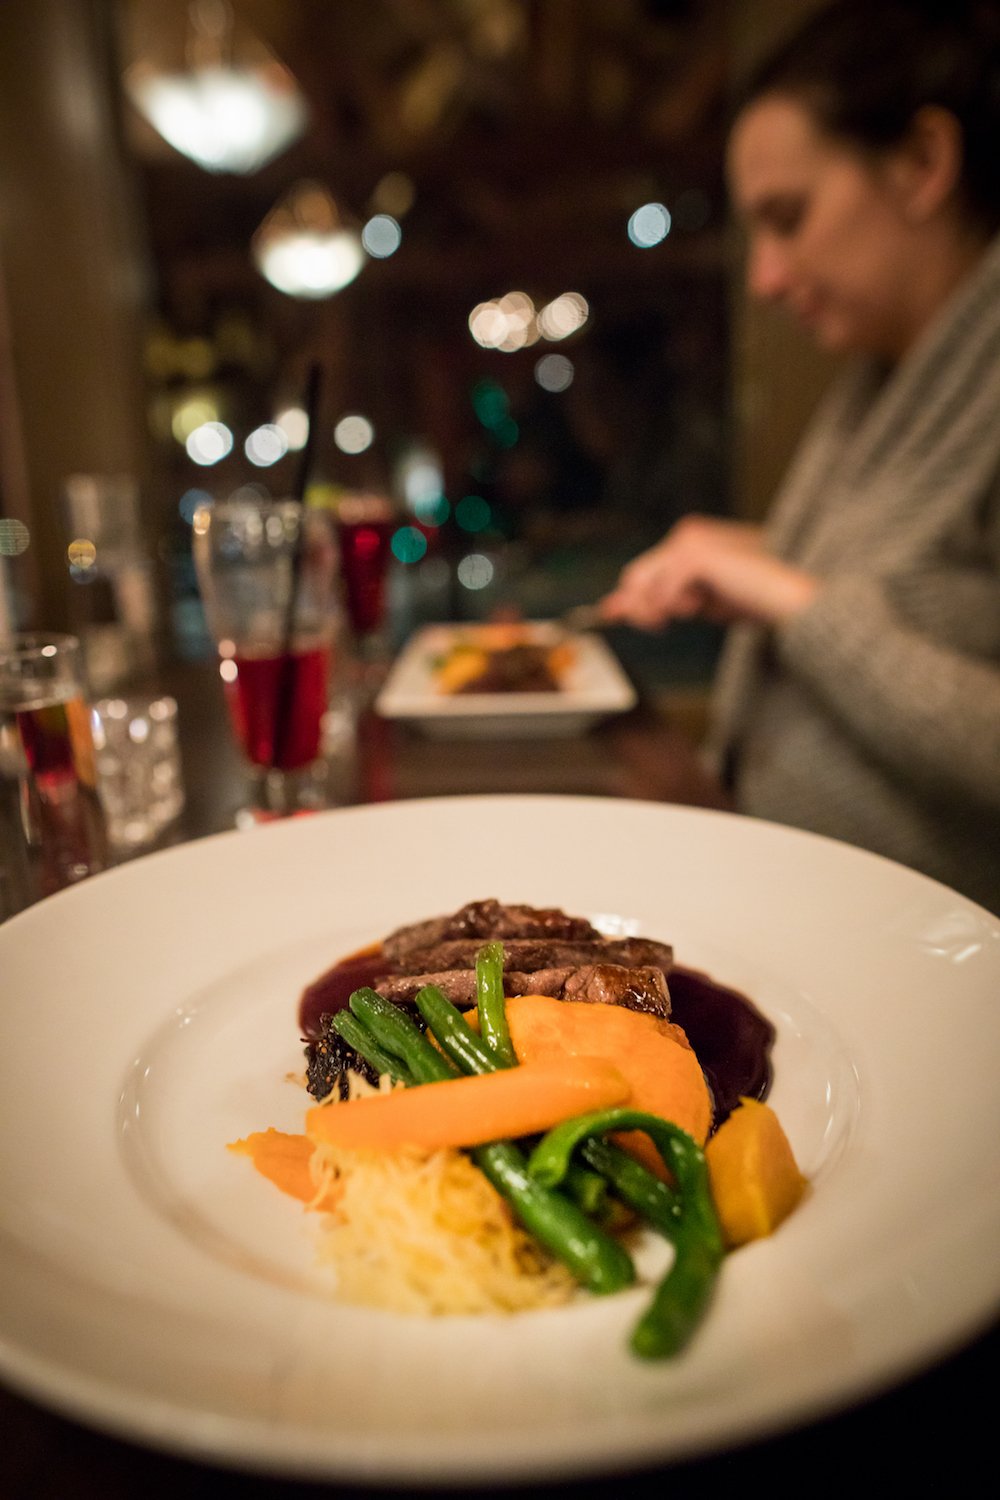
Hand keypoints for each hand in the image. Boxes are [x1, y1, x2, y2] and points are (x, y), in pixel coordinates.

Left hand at [599, 516, 818, 629]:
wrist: (792, 596)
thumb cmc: (758, 598)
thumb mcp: (706, 602)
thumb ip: (670, 601)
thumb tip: (623, 609)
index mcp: (692, 537)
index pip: (645, 567)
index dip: (628, 595)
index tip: (611, 613)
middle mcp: (687, 533)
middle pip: (635, 576)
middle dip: (640, 607)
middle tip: (661, 624)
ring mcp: (690, 541)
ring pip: (645, 586)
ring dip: (663, 608)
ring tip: (699, 608)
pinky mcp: (695, 556)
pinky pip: (662, 593)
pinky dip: (676, 607)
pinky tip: (702, 604)